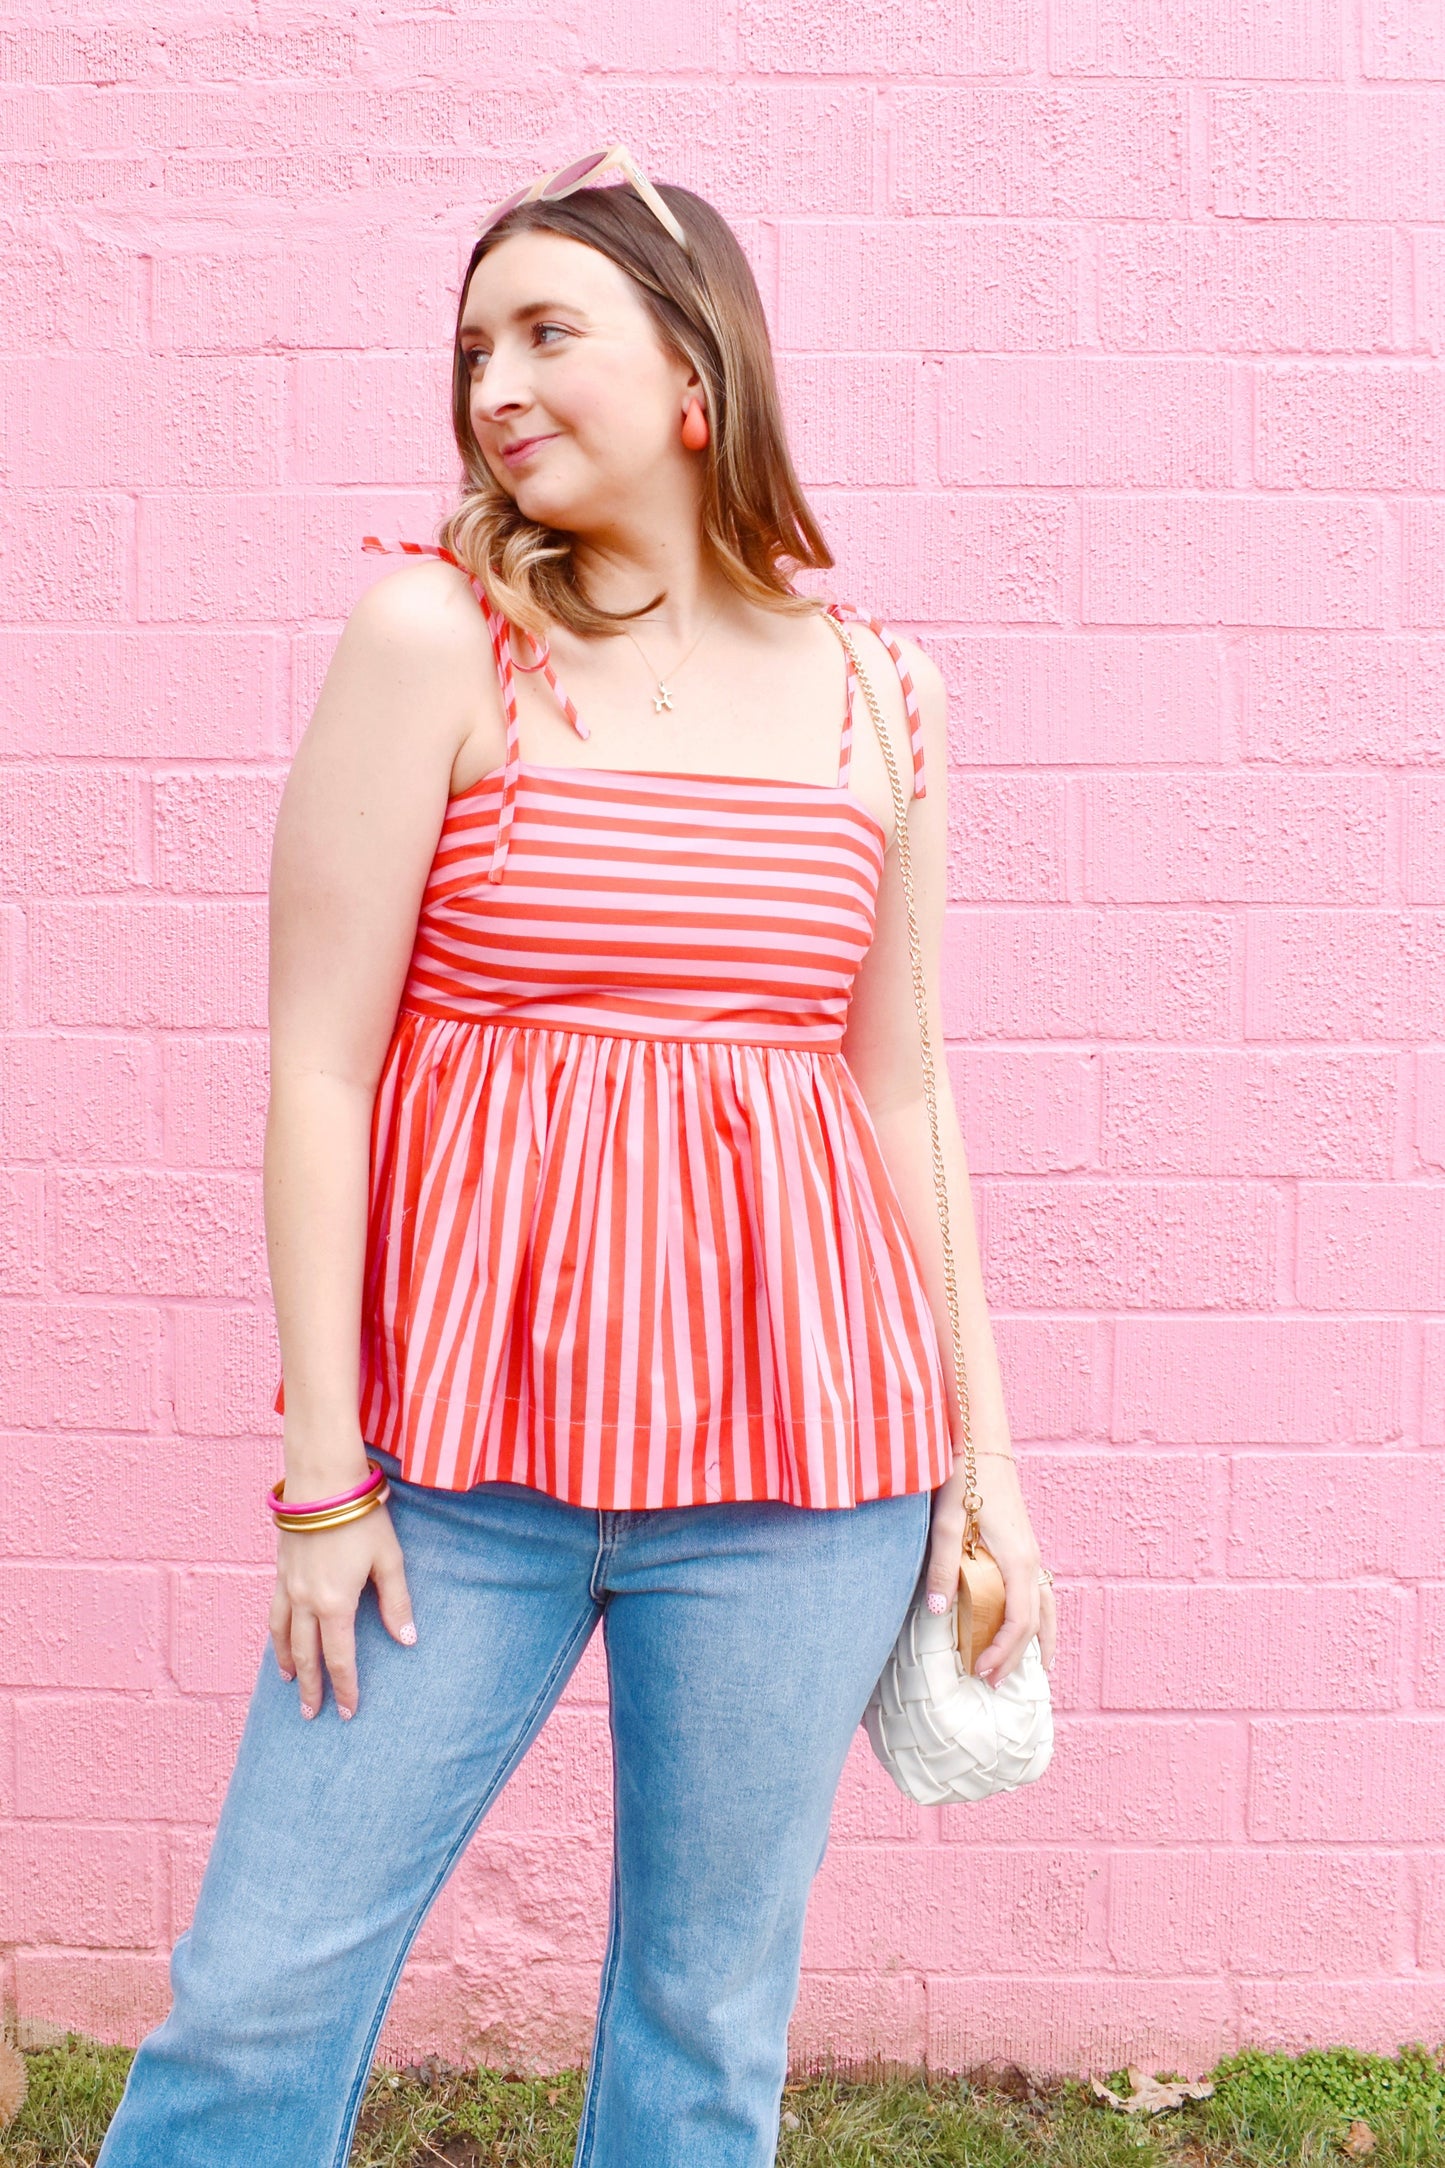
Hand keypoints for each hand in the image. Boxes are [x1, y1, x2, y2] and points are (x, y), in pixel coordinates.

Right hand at [269, 1504, 415, 1720]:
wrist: (322, 1480)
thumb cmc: (361, 1517)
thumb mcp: (389, 1559)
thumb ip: (396, 1602)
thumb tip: (407, 1640)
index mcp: (335, 1603)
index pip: (339, 1658)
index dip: (345, 1687)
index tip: (349, 1712)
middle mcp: (306, 1601)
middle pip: (305, 1655)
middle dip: (310, 1687)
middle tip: (312, 1714)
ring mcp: (288, 1586)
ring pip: (282, 1636)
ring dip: (287, 1663)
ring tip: (289, 1681)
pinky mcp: (279, 1569)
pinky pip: (274, 1612)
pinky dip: (276, 1633)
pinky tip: (280, 1637)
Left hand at [923, 1449, 1056, 1687]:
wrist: (983, 1447)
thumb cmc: (964, 1481)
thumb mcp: (945, 1525)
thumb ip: (942, 1569)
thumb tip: (939, 1613)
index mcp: (1018, 1562)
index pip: (1019, 1622)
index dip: (1003, 1652)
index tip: (981, 1672)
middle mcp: (1032, 1562)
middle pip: (1035, 1622)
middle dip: (1017, 1656)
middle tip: (993, 1683)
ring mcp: (1032, 1555)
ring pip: (1046, 1609)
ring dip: (1037, 1641)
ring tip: (1033, 1670)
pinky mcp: (1025, 1548)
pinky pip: (1040, 1594)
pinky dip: (1039, 1619)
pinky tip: (1028, 1628)